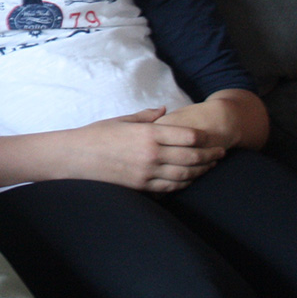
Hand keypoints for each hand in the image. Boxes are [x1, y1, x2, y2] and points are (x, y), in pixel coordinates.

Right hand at [68, 108, 225, 192]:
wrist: (76, 157)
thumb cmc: (96, 134)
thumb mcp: (122, 120)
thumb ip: (146, 116)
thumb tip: (165, 111)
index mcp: (148, 134)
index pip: (188, 136)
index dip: (205, 138)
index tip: (213, 138)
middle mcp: (151, 154)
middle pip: (192, 156)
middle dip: (210, 155)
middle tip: (221, 153)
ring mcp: (147, 172)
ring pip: (185, 174)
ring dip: (201, 170)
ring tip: (210, 166)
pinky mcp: (142, 185)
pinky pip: (170, 186)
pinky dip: (184, 183)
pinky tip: (190, 179)